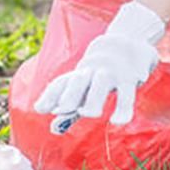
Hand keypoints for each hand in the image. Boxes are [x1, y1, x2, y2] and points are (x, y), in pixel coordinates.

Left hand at [34, 1, 165, 124]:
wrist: (127, 40)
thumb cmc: (100, 72)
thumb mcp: (85, 90)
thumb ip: (71, 111)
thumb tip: (53, 130)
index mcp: (78, 75)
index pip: (62, 84)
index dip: (51, 95)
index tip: (39, 108)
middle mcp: (92, 72)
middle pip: (78, 81)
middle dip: (70, 94)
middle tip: (61, 109)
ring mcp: (111, 74)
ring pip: (100, 85)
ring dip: (94, 98)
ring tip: (89, 113)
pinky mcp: (129, 79)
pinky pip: (126, 95)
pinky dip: (122, 108)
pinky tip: (117, 121)